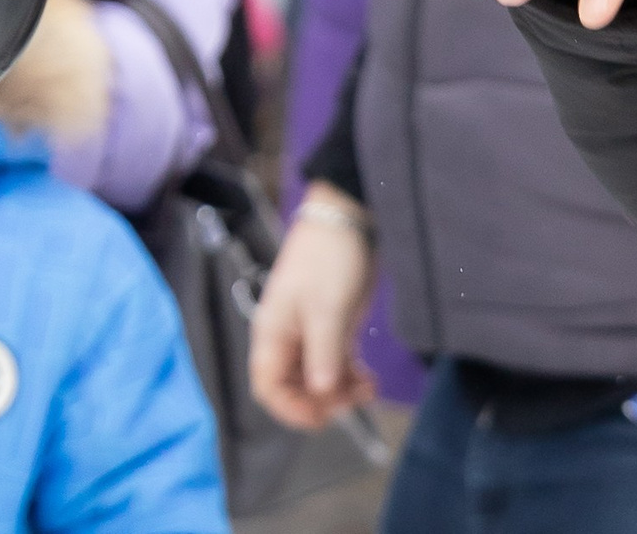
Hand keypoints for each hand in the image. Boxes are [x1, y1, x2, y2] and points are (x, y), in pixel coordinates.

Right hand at [249, 184, 377, 430]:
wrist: (348, 217)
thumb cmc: (328, 258)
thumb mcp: (326, 310)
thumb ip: (323, 356)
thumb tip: (322, 394)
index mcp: (272, 333)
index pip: (268, 386)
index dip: (289, 408)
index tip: (320, 419)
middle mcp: (287, 336)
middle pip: (294, 385)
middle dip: (320, 399)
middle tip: (350, 402)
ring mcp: (311, 329)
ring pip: (319, 375)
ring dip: (340, 389)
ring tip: (368, 389)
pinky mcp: (333, 322)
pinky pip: (336, 360)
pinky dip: (351, 373)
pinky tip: (369, 380)